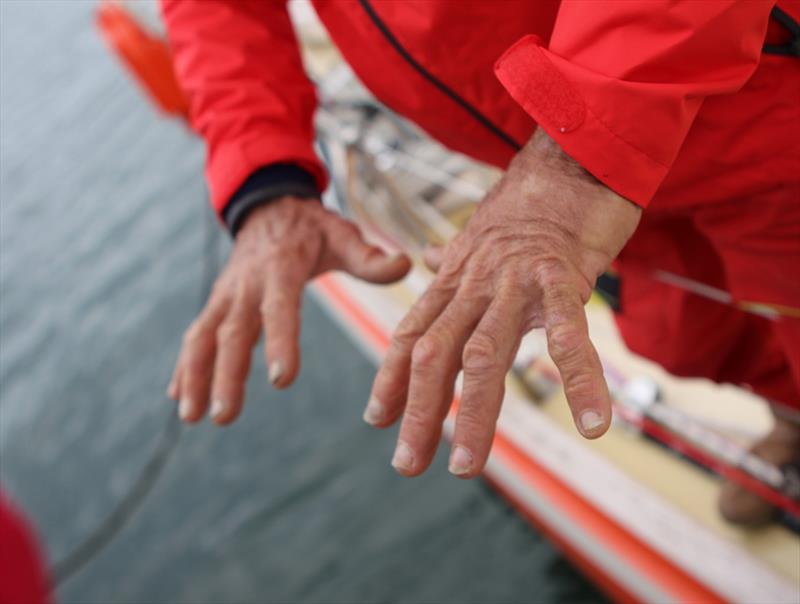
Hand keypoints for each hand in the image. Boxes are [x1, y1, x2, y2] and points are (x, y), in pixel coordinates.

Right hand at [168, 197, 410, 423]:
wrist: (268, 207)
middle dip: (227, 374)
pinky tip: (180, 400)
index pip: (280, 308)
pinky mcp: (217, 303)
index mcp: (281, 268)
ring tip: (192, 417)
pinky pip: (196, 335)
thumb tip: (406, 264)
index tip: (282, 379)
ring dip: (195, 376)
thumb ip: (370, 256)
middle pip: (234, 331)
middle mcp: (247, 284)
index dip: (281, 341)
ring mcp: (226, 294)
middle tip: (225, 416)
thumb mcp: (341, 234)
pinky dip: (185, 366)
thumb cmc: (312, 228)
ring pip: (204, 336)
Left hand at [363, 130, 641, 477]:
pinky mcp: (562, 276)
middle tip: (406, 464)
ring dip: (472, 413)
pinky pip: (570, 335)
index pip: (413, 334)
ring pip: (483, 354)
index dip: (391, 379)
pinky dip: (581, 381)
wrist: (570, 155)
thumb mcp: (481, 234)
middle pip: (435, 354)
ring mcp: (515, 280)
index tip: (377, 419)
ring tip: (464, 465)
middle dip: (418, 412)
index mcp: (458, 277)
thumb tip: (427, 258)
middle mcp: (475, 282)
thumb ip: (453, 257)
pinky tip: (594, 424)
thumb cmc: (532, 202)